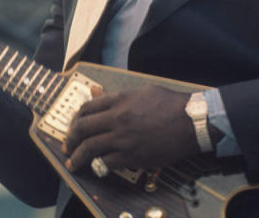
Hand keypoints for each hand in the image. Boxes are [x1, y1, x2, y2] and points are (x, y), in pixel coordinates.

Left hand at [62, 86, 198, 172]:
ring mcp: (123, 138)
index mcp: (119, 100)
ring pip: (89, 148)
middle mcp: (117, 118)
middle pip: (82, 128)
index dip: (76, 118)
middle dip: (71, 138)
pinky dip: (98, 165)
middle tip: (67, 145)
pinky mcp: (132, 156)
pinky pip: (106, 163)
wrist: (191, 122)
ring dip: (77, 157)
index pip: (87, 108)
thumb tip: (96, 92)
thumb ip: (117, 95)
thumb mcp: (143, 91)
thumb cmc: (171, 104)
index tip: (74, 125)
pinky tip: (96, 167)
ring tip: (73, 162)